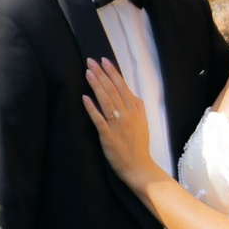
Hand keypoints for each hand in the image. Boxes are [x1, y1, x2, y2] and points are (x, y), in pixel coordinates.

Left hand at [84, 58, 157, 191]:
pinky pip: (99, 119)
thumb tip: (133, 95)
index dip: (112, 72)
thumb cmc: (139, 146)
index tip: (103, 60)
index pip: (122, 86)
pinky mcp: (108, 136)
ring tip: (88, 73)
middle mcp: (126, 115)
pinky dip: (92, 108)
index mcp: (134, 110)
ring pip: (106, 101)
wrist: (139, 167)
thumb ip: (139, 108)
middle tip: (91, 61)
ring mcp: (117, 125)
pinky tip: (85, 98)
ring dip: (96, 85)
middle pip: (112, 90)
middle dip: (101, 74)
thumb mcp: (143, 123)